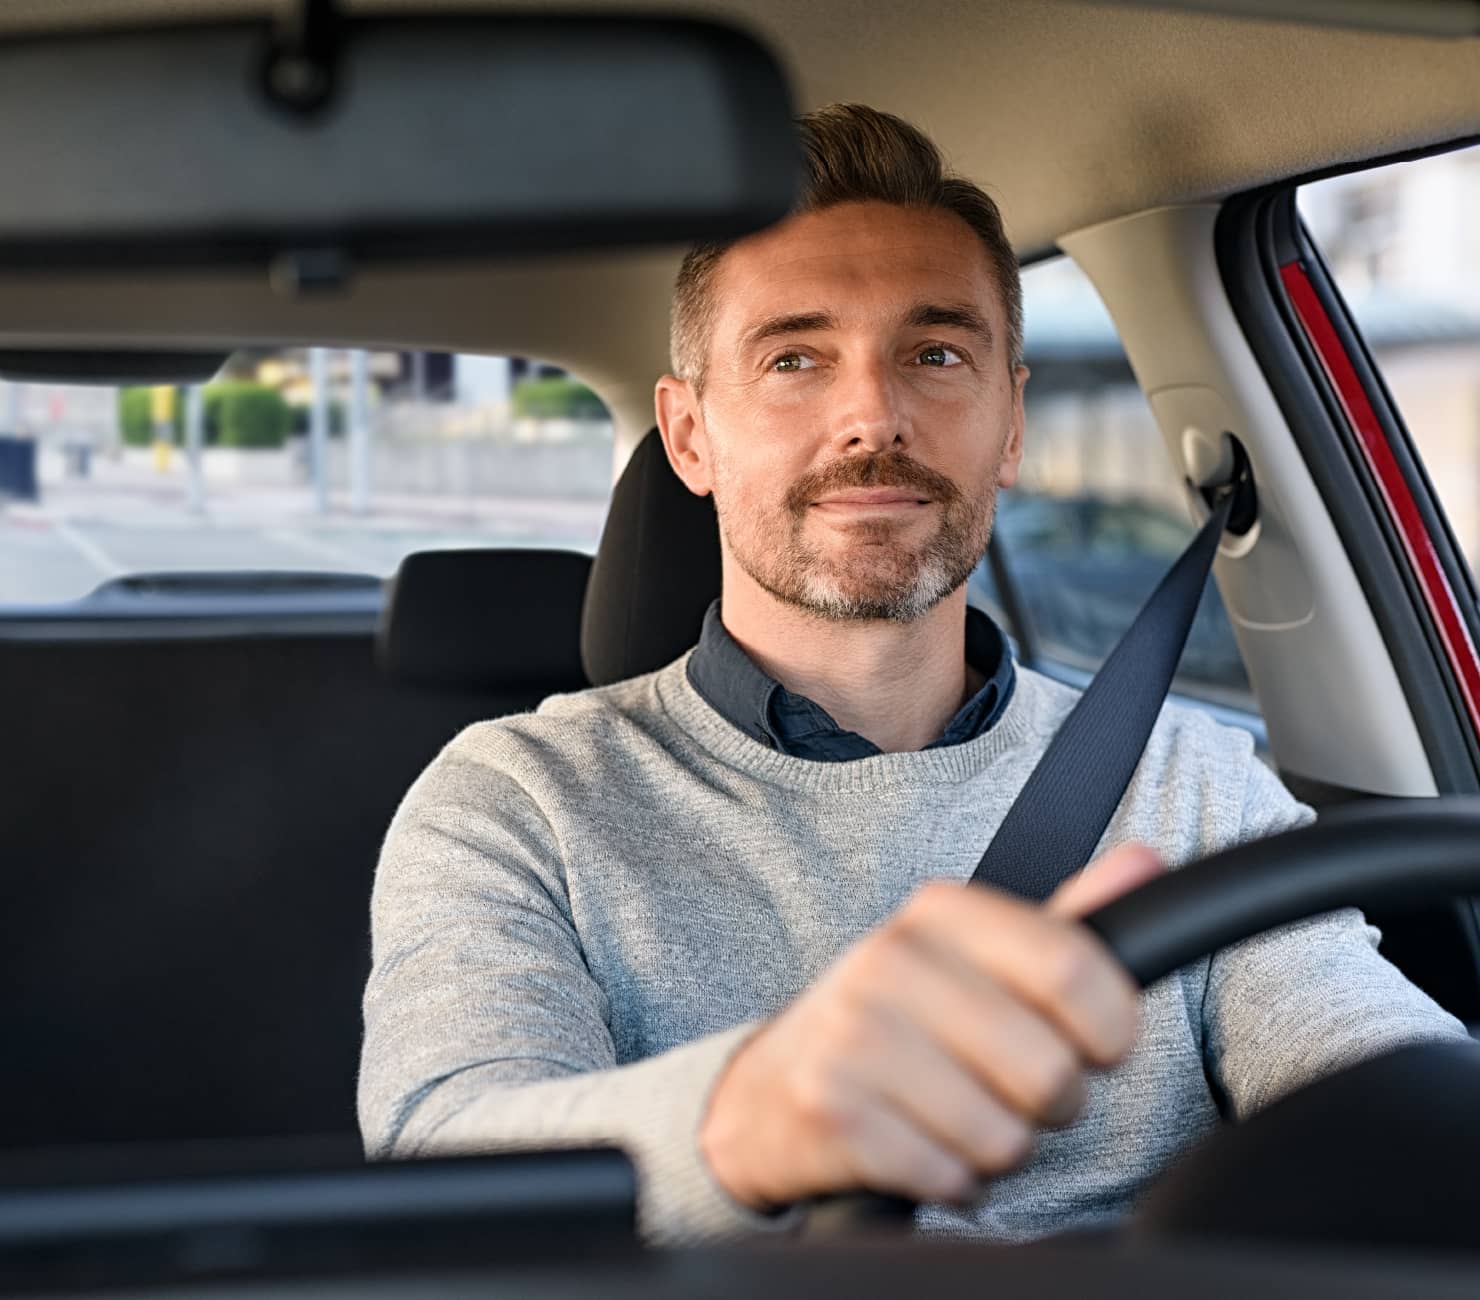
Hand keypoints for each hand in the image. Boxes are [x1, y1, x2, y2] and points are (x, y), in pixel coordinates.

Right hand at [699, 842, 1164, 1210]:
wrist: (768, 1090)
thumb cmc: (899, 1022)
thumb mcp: (976, 960)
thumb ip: (1066, 923)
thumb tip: (1144, 861)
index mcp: (940, 911)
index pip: (1075, 966)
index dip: (1111, 1029)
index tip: (1096, 1045)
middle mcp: (890, 959)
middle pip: (1050, 1070)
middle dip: (1048, 1104)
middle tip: (1004, 1087)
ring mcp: (854, 1033)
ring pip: (1005, 1136)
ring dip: (995, 1148)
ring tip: (952, 1116)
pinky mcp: (831, 1109)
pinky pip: (951, 1177)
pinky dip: (949, 1180)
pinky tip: (916, 1145)